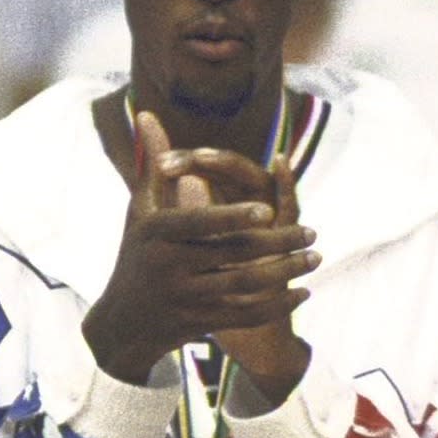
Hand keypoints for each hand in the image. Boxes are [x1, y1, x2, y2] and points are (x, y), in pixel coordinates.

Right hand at [81, 109, 320, 385]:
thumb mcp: (142, 209)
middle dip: (280, 244)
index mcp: (156, 234)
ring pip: (247, 286)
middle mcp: (168, 267)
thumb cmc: (137, 253)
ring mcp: (185, 299)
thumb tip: (149, 113)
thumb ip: (153, 163)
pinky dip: (278, 305)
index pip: (200, 223)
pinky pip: (247, 316)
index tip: (270, 209)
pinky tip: (303, 292)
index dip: (233, 216)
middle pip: (233, 254)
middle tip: (313, 233)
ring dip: (287, 274)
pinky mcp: (201, 324)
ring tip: (315, 258)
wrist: (123, 322)